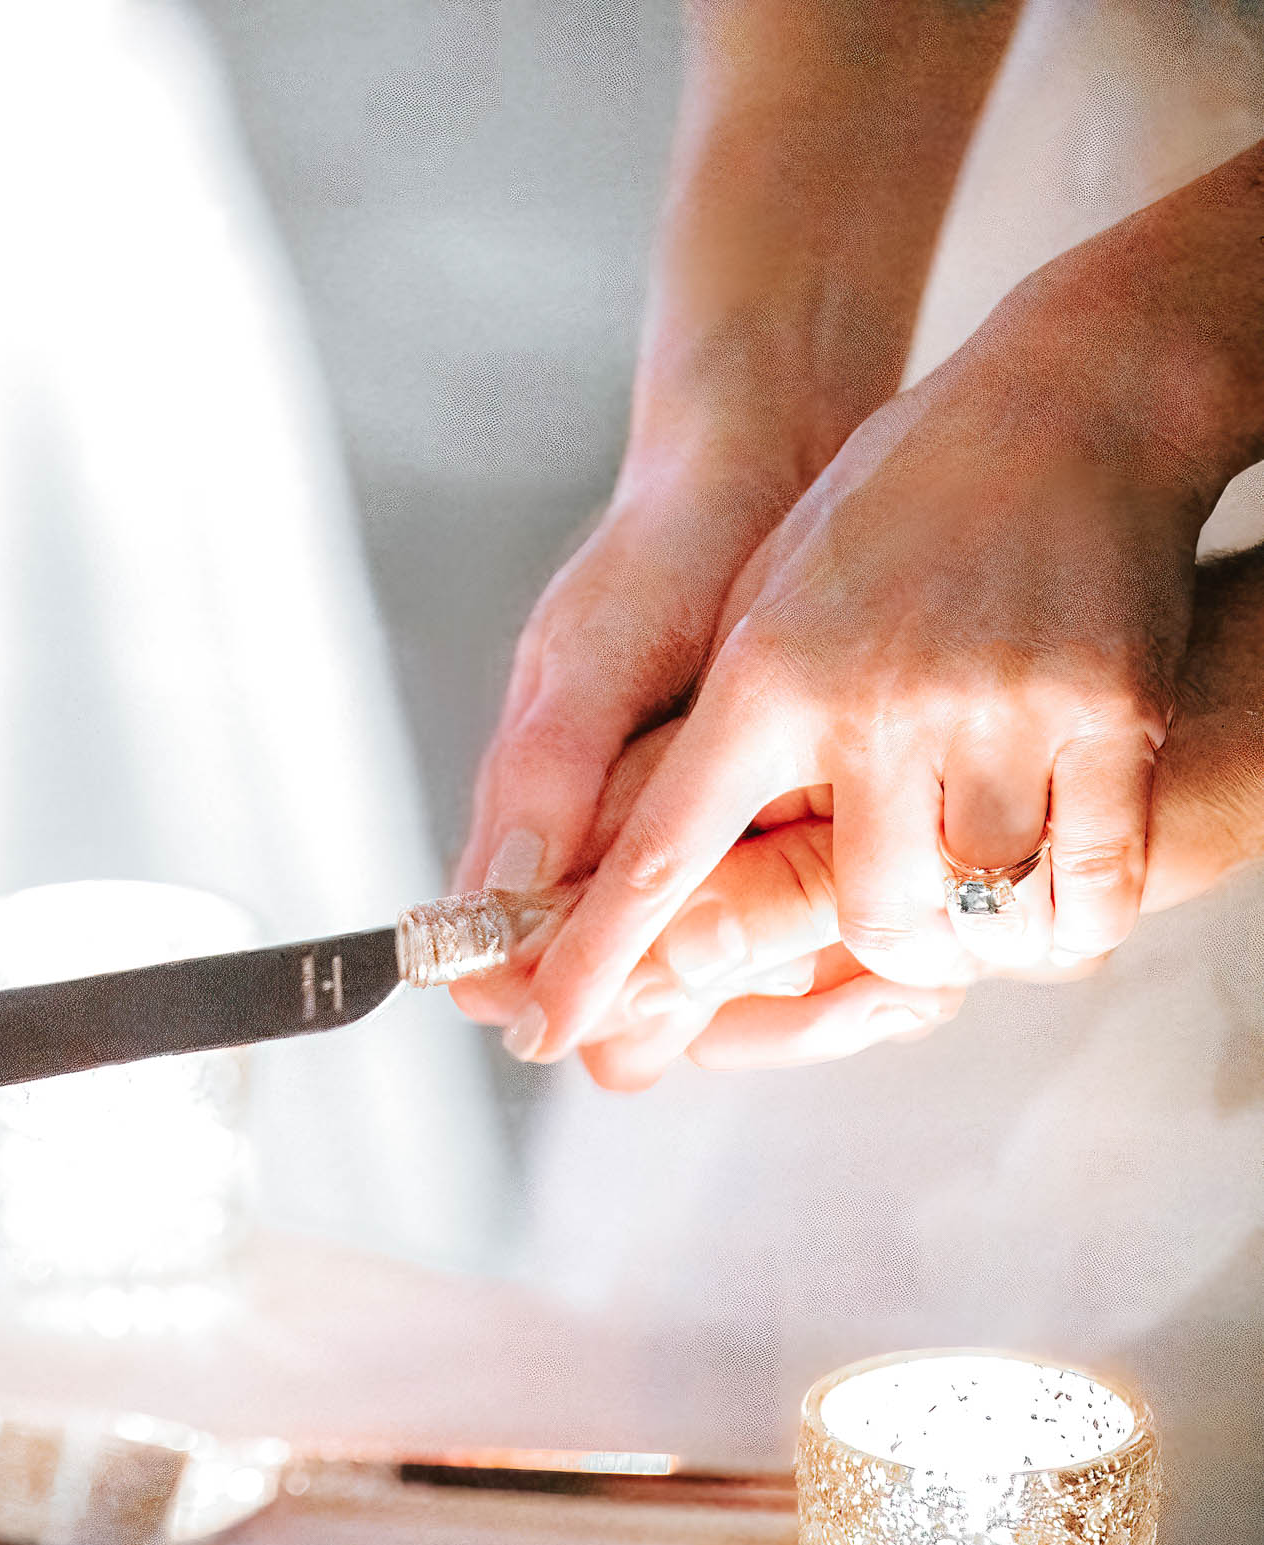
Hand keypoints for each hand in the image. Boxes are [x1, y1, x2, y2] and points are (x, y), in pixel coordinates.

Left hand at [511, 264, 1211, 1062]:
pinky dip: (1069, 921)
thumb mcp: (760, 602)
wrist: (1067, 397)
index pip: (656, 852)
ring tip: (964, 926)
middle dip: (849, 967)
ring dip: (967, 946)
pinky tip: (1048, 910)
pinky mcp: (1109, 712)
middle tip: (860, 949)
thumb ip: (690, 731)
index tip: (546, 1034)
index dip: (596, 958)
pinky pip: (1087, 883)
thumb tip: (571, 858)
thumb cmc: (890, 510)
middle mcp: (868, 701)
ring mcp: (993, 707)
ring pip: (966, 916)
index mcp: (764, 677)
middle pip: (843, 919)